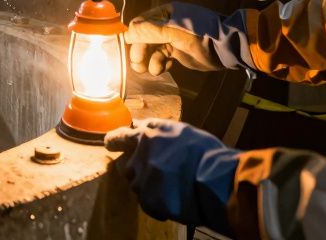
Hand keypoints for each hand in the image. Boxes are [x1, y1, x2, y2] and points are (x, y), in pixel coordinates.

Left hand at [105, 118, 238, 234]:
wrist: (216, 179)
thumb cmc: (203, 151)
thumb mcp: (179, 130)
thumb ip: (155, 127)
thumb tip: (137, 123)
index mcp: (145, 138)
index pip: (119, 137)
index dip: (113, 141)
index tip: (109, 144)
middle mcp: (138, 159)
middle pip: (125, 166)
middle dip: (134, 168)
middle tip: (152, 171)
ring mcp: (143, 182)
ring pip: (136, 185)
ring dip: (147, 186)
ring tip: (169, 186)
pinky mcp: (149, 202)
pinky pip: (148, 204)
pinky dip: (158, 203)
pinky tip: (175, 199)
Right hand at [127, 3, 252, 75]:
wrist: (225, 49)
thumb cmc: (200, 35)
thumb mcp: (175, 32)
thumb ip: (150, 32)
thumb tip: (127, 33)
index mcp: (164, 13)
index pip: (140, 23)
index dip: (132, 36)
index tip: (128, 49)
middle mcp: (165, 25)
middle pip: (143, 38)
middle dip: (139, 52)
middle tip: (138, 65)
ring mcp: (170, 39)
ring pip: (150, 50)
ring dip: (148, 60)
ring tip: (154, 69)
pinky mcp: (176, 52)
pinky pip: (159, 58)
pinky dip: (158, 64)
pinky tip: (164, 68)